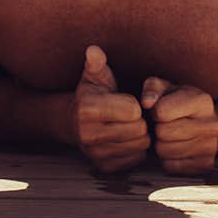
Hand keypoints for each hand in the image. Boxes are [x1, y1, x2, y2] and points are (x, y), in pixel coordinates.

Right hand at [71, 45, 149, 172]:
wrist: (77, 123)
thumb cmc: (93, 94)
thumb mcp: (94, 75)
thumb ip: (96, 62)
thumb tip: (94, 50)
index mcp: (87, 108)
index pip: (132, 110)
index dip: (135, 104)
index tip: (128, 101)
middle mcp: (87, 134)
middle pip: (139, 129)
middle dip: (140, 121)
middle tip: (131, 116)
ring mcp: (95, 154)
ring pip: (140, 145)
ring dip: (141, 135)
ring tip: (130, 126)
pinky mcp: (104, 167)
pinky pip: (136, 159)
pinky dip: (137, 149)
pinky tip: (126, 140)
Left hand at [141, 76, 217, 173]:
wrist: (200, 124)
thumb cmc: (177, 104)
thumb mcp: (164, 88)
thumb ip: (152, 89)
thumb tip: (147, 102)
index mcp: (202, 100)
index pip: (162, 111)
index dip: (155, 111)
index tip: (160, 110)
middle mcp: (212, 124)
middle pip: (164, 133)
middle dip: (158, 129)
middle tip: (163, 126)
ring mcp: (212, 147)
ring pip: (166, 151)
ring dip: (160, 145)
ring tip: (168, 137)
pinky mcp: (205, 165)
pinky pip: (171, 167)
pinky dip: (167, 160)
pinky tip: (174, 149)